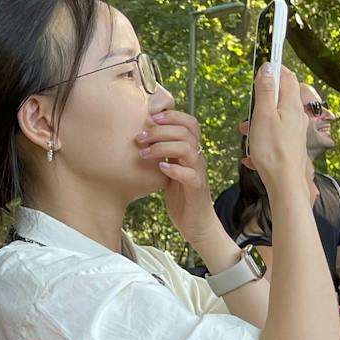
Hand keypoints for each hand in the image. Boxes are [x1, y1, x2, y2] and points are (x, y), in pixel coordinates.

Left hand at [138, 109, 214, 245]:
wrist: (195, 224)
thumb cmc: (180, 196)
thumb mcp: (169, 170)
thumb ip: (163, 154)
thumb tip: (141, 137)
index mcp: (191, 151)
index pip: (190, 123)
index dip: (172, 116)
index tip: (150, 117)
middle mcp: (197, 159)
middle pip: (186, 132)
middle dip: (160, 130)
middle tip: (140, 137)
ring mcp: (199, 173)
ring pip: (187, 149)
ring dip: (163, 147)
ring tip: (144, 154)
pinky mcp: (197, 189)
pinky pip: (190, 174)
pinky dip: (173, 169)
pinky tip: (159, 168)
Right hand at [241, 63, 310, 191]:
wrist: (285, 183)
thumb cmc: (272, 150)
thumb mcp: (263, 115)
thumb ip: (266, 90)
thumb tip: (268, 67)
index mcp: (291, 104)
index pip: (288, 76)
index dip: (276, 69)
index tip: (263, 68)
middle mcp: (297, 116)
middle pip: (281, 98)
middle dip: (262, 100)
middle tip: (249, 109)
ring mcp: (295, 131)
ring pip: (275, 118)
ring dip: (259, 122)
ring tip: (246, 133)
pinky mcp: (292, 146)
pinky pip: (274, 137)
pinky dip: (262, 140)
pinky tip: (252, 154)